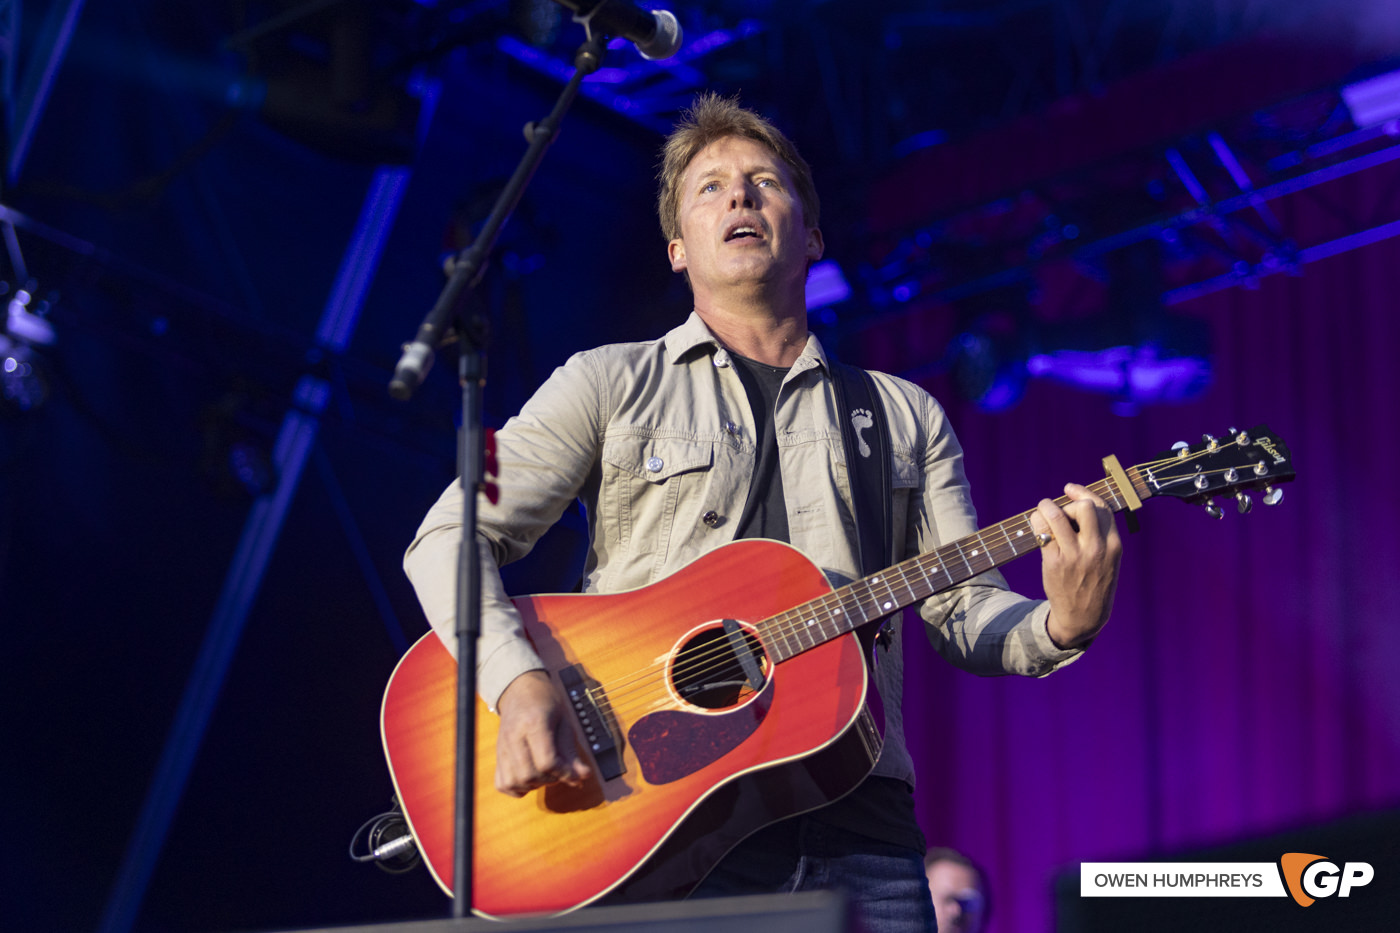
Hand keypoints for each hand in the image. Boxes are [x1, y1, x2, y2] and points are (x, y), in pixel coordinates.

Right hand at [493, 670, 591, 796]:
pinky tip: (531, 776)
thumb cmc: (545, 702)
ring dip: (535, 784)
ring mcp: (502, 747)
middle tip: (560, 769)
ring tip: (546, 773)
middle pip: (530, 775)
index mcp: (534, 723)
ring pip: (515, 782)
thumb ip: (572, 752)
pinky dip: (518, 788)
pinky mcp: (498, 755)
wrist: (520, 689)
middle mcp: (513, 736)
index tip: (574, 773)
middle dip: (550, 780)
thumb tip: (582, 777)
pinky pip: (504, 784)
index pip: (546, 762)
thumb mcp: (564, 722)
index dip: (564, 773)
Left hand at [1030, 483, 1122, 649]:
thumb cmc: (1094, 582)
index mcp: (1113, 545)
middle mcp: (1096, 548)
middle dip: (1068, 503)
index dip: (1084, 493)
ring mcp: (1074, 556)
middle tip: (1060, 512)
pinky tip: (1036, 523)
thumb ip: (1100, 534)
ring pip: (1057, 516)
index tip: (1070, 489)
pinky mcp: (1055, 564)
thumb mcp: (1109, 559)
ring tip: (1042, 509)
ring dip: (1046, 507)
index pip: (1102, 508)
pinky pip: (1042, 532)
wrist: (1084, 617)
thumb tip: (1078, 503)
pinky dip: (1036, 521)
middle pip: (1083, 507)